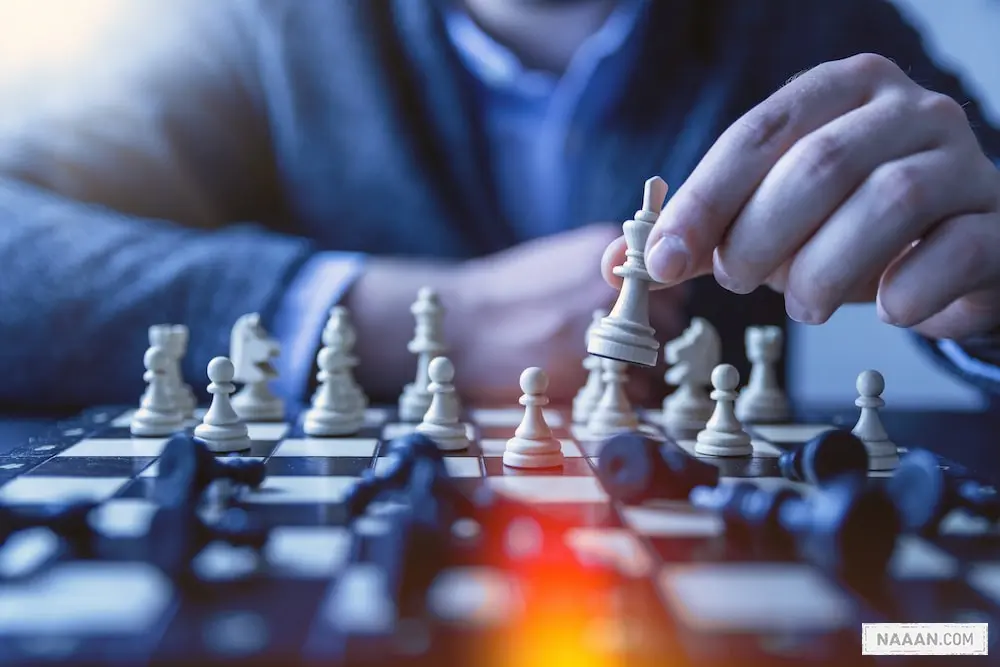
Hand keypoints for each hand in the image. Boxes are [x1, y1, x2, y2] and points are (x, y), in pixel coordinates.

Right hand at [456, 223, 685, 403]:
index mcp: (607, 252)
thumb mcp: (562, 259)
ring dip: (644, 369)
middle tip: (625, 348)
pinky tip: (599, 386)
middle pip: (672, 320)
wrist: (462, 324)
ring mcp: (601, 328)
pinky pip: (637, 390)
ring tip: (610, 369)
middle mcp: (611, 287)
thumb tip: (648, 286)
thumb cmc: (508, 294)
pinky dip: (628, 395)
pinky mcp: (587, 371)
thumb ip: (608, 269)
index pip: (671, 282)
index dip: (661, 304)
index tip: (645, 317)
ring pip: (657, 358)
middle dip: (655, 337)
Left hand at [631, 53, 999, 339]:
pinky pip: (955, 251)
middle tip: (738, 281)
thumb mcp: (769, 221)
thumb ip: (701, 236)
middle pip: (821, 162)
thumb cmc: (846, 228)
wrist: (951, 249)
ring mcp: (963, 160)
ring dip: (825, 269)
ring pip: (890, 200)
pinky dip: (907, 291)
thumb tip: (618, 261)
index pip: (759, 133)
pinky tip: (885, 308)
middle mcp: (908, 111)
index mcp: (841, 92)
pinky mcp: (997, 221)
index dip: (705, 199)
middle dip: (761, 234)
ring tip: (800, 305)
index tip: (663, 259)